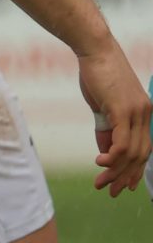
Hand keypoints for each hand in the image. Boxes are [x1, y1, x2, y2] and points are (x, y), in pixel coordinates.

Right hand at [78, 39, 150, 196]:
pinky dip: (112, 157)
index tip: (122, 186)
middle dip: (124, 177)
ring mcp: (137, 113)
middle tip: (109, 191)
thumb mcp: (103, 106)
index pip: (144, 149)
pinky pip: (122, 142)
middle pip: (140, 155)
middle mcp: (146, 115)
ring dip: (115, 171)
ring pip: (132, 152)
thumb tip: (105, 152)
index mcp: (144, 114)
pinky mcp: (123, 110)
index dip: (134, 170)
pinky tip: (99, 163)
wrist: (95, 50)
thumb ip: (107, 129)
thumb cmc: (97, 74)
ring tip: (100, 182)